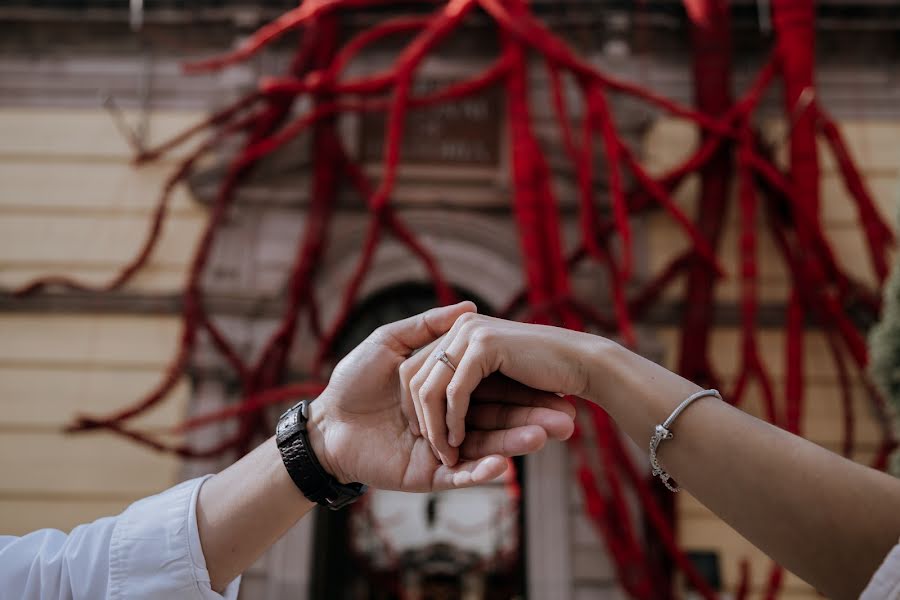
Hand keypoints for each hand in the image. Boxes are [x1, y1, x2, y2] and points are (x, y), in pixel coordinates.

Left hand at [306, 302, 575, 491]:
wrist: (324, 425)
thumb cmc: (353, 379)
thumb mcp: (391, 342)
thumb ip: (429, 325)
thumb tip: (467, 306)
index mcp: (445, 386)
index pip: (491, 388)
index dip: (522, 391)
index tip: (554, 392)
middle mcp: (447, 416)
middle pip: (495, 416)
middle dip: (529, 418)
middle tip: (566, 420)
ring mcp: (439, 445)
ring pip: (483, 442)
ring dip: (513, 442)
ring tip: (547, 436)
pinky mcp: (426, 472)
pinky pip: (459, 473)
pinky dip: (479, 470)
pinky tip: (503, 466)